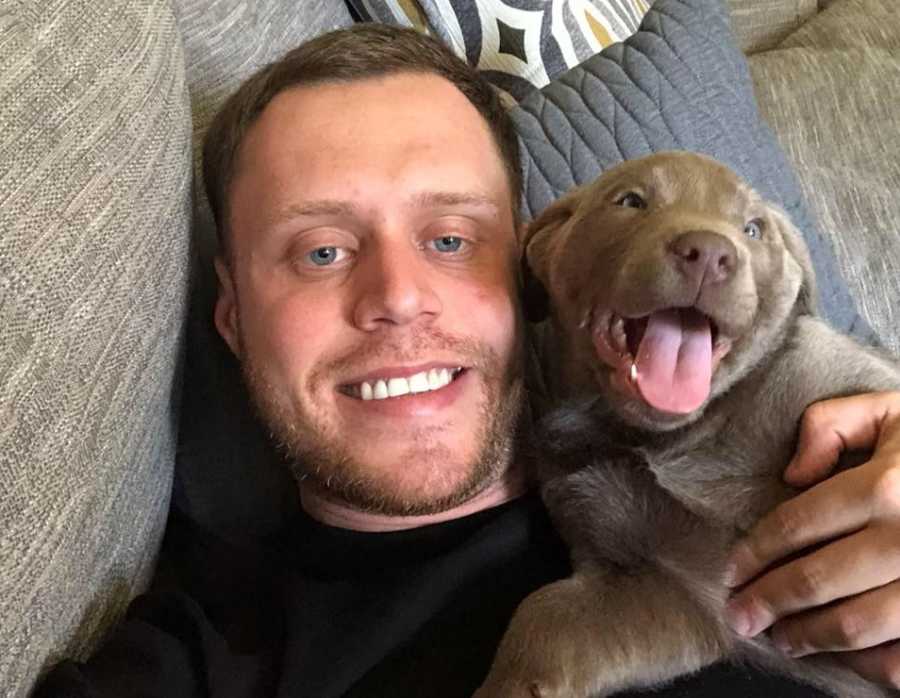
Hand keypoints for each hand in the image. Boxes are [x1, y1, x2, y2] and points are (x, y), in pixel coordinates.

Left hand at [723, 391, 899, 686]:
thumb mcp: (891, 412)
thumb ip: (830, 424)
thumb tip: (792, 476)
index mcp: (885, 486)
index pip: (795, 525)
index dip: (754, 553)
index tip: (731, 571)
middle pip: (815, 580)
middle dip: (767, 602)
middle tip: (739, 615)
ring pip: (855, 625)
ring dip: (807, 637)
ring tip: (780, 638)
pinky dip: (865, 663)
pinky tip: (840, 655)